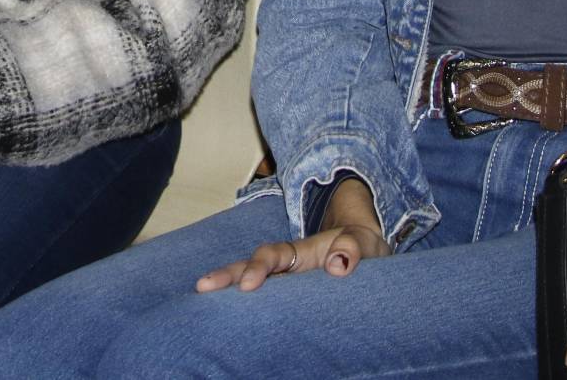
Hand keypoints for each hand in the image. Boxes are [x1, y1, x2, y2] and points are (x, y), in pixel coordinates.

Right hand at [194, 223, 389, 291]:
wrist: (364, 251)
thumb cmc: (362, 246)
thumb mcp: (363, 241)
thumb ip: (352, 248)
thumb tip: (338, 266)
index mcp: (300, 251)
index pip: (272, 254)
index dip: (259, 267)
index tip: (248, 285)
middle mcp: (286, 267)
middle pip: (248, 267)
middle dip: (226, 276)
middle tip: (202, 287)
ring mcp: (285, 284)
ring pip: (250, 284)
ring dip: (228, 292)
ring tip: (203, 308)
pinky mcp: (288, 301)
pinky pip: (263, 304)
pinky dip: (245, 310)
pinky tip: (229, 325)